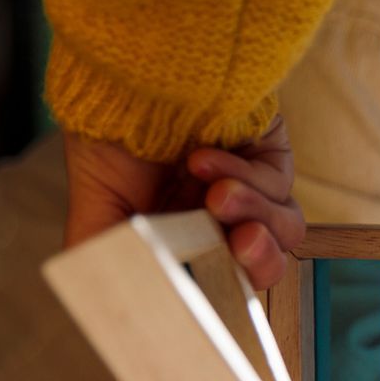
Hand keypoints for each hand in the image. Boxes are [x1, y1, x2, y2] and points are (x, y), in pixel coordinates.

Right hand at [60, 116, 305, 290]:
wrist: (127, 72)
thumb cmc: (108, 133)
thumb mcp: (96, 204)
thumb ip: (107, 257)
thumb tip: (104, 308)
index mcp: (188, 239)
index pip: (226, 284)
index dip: (229, 298)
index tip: (217, 306)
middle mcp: (224, 219)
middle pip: (265, 265)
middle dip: (258, 264)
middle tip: (240, 246)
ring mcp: (252, 189)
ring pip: (283, 231)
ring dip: (252, 215)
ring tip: (217, 196)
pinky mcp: (272, 157)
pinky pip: (277, 186)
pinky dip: (243, 176)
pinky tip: (205, 157)